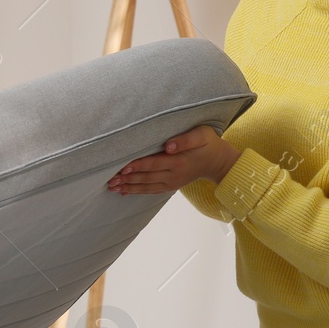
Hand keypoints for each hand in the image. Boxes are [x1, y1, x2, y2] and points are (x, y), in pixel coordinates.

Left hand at [106, 125, 240, 194]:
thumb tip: (167, 146)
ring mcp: (171, 182)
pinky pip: (151, 190)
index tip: (122, 167)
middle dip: (127, 179)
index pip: (153, 163)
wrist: (218, 161)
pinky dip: (137, 191)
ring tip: (113, 188)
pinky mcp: (170, 185)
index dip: (137, 166)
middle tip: (110, 180)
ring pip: (146, 186)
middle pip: (146, 177)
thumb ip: (185, 140)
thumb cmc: (208, 143)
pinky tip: (124, 192)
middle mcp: (173, 174)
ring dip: (129, 187)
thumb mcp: (201, 135)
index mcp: (178, 161)